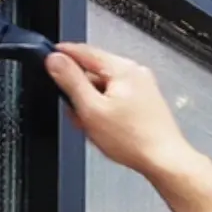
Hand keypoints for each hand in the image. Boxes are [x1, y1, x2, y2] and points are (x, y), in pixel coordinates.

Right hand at [45, 43, 198, 179]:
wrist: (163, 160)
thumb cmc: (134, 139)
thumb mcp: (91, 109)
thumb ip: (71, 81)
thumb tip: (55, 60)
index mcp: (122, 68)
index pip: (84, 51)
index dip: (62, 54)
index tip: (48, 57)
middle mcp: (135, 72)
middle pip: (94, 72)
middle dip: (79, 91)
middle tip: (75, 113)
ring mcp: (142, 87)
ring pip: (104, 88)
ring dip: (92, 104)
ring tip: (93, 127)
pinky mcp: (145, 103)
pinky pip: (116, 99)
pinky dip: (105, 111)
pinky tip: (105, 129)